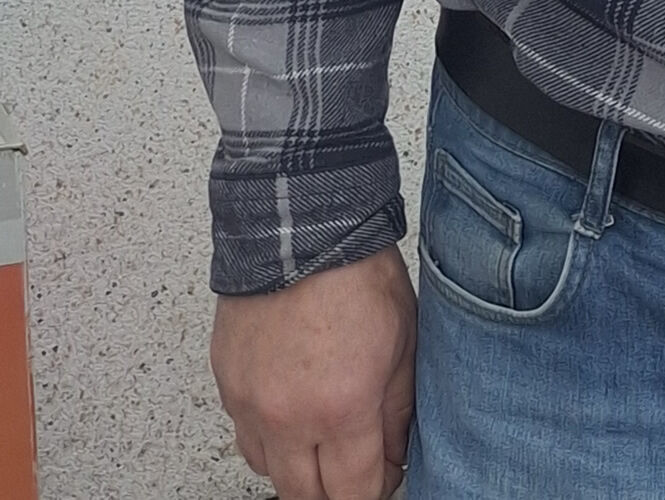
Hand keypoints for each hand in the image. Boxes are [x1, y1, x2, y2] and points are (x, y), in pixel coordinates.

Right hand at [211, 246, 415, 499]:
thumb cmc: (356, 271)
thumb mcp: (406, 340)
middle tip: (355, 466)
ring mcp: (251, 404)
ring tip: (323, 438)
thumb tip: (395, 454)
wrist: (303, 224)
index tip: (384, 477)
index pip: (354, 493)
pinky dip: (269, 439)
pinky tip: (291, 415)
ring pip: (269, 473)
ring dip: (298, 467)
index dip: (375, 491)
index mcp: (341, 407)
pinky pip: (245, 438)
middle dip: (335, 489)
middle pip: (306, 496)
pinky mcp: (227, 386)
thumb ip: (400, 409)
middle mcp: (289, 417)